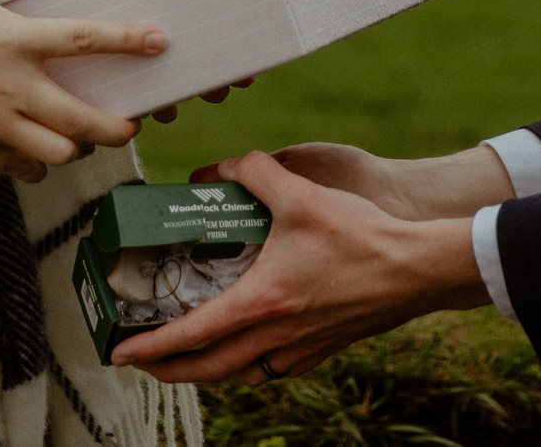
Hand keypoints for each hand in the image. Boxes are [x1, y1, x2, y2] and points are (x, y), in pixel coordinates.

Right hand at [0, 0, 166, 181]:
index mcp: (13, 39)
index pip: (82, 39)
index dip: (125, 40)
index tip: (158, 42)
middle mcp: (12, 86)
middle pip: (83, 120)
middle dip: (117, 127)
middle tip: (131, 121)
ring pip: (60, 152)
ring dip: (79, 147)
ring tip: (86, 137)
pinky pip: (25, 169)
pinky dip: (40, 164)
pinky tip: (43, 151)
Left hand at [108, 149, 490, 383]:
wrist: (420, 269)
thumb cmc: (364, 235)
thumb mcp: (301, 192)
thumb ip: (254, 171)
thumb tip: (221, 167)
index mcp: (262, 302)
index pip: (191, 335)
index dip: (150, 347)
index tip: (120, 351)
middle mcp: (277, 335)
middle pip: (208, 370)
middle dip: (168, 369)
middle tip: (141, 359)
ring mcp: (302, 348)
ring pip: (240, 373)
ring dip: (206, 370)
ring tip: (186, 355)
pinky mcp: (324, 347)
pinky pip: (271, 368)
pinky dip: (246, 364)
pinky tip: (245, 344)